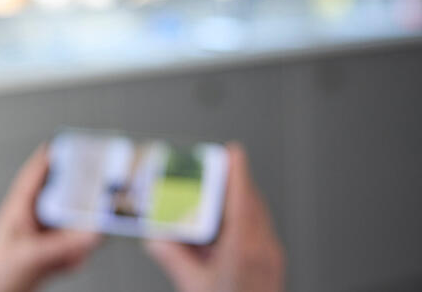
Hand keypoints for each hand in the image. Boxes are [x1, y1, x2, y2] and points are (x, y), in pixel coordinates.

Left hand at [0, 145, 100, 291]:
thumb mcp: (29, 256)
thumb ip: (62, 246)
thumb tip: (92, 235)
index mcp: (19, 207)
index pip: (37, 172)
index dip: (54, 154)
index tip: (74, 142)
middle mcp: (31, 220)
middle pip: (60, 196)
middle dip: (80, 195)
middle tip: (100, 191)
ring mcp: (40, 239)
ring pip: (69, 225)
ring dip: (80, 233)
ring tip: (90, 236)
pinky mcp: (47, 259)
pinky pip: (71, 250)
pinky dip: (77, 258)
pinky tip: (72, 264)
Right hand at [144, 143, 284, 291]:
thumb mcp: (193, 286)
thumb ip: (172, 258)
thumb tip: (155, 239)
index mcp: (244, 249)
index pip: (243, 198)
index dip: (238, 170)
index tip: (233, 150)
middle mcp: (263, 250)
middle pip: (251, 204)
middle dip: (233, 185)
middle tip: (213, 172)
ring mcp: (270, 259)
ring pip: (256, 219)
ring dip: (236, 205)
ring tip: (212, 204)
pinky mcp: (271, 268)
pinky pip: (257, 235)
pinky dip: (240, 224)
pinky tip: (220, 236)